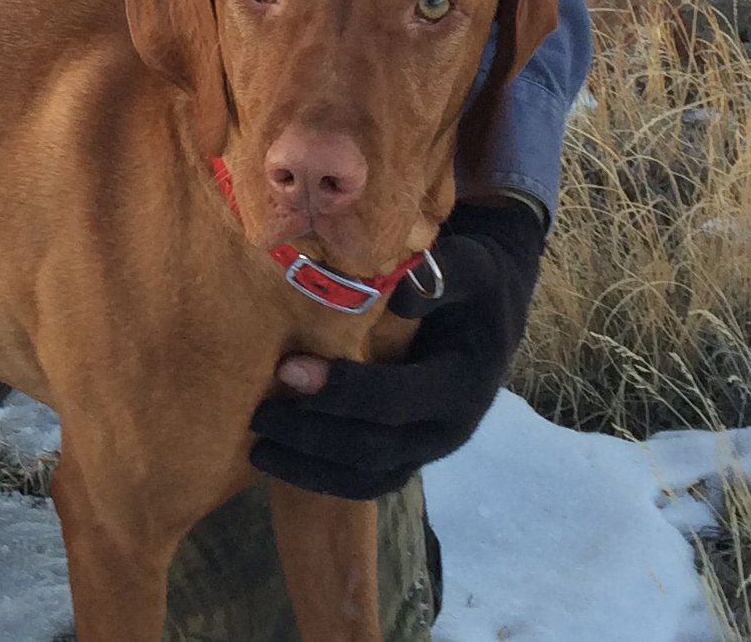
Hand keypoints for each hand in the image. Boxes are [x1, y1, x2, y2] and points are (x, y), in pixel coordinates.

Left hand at [247, 198, 544, 500]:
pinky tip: (282, 461)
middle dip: (314, 435)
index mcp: (463, 387)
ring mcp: (427, 448)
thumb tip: (401, 292)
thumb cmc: (475, 285)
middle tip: (258, 415)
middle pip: (376, 449)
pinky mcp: (409, 454)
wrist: (492, 310)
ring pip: (368, 478)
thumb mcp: (472, 269)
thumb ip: (443, 276)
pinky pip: (367, 481)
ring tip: (258, 452)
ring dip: (312, 470)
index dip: (343, 391)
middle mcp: (447, 430)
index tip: (287, 370)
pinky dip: (324, 479)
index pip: (398, 400)